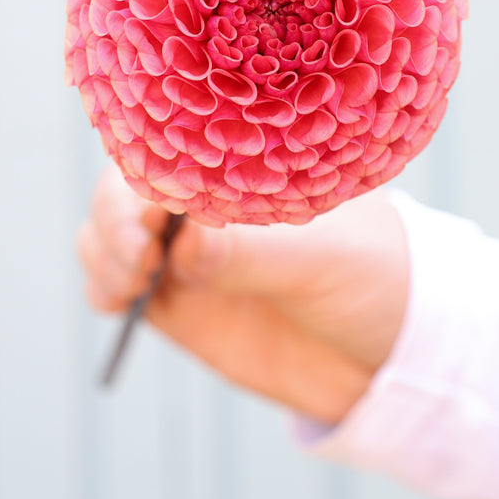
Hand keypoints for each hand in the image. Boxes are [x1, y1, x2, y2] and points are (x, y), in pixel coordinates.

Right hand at [77, 163, 409, 423]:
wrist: (395, 352)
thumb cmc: (378, 278)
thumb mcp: (324, 261)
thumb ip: (253, 255)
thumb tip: (184, 243)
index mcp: (248, 167)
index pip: (173, 146)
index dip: (148, 170)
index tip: (156, 211)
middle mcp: (207, 204)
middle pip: (126, 187)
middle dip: (117, 216)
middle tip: (141, 256)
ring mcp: (187, 252)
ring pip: (108, 233)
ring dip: (103, 251)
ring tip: (135, 280)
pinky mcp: (177, 302)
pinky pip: (115, 286)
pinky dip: (103, 287)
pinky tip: (120, 301)